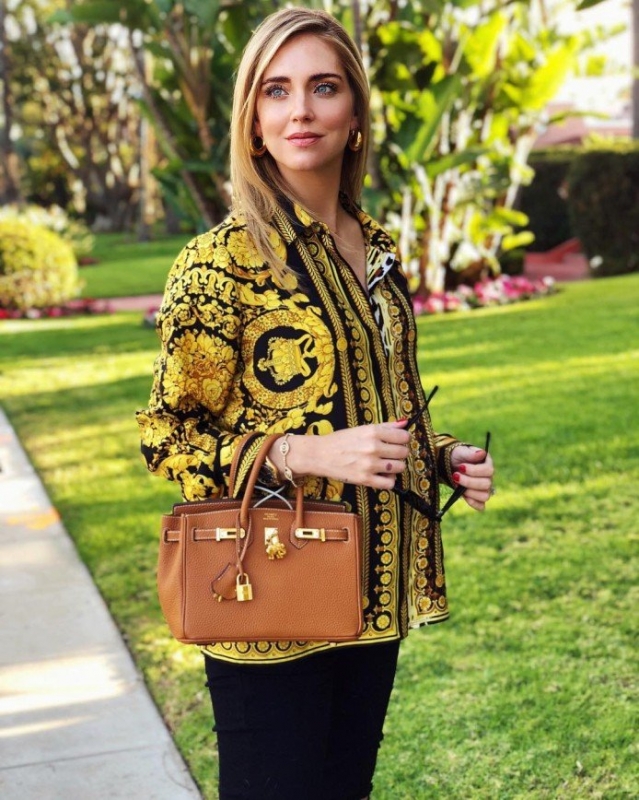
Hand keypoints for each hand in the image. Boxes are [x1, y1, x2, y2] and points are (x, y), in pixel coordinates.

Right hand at [277, 421, 410, 490]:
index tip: (398, 441)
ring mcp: (370, 464)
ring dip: (395, 466)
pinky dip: (389, 480)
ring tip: (385, 464)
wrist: (320, 454)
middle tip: (390, 453)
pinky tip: (382, 475)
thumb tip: (404, 422)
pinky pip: (390, 483)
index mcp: (373, 432)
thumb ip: (385, 426)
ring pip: (399, 467)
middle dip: (399, 453)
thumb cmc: (341, 440)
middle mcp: (373, 447)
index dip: (403, 439)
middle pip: (403, 452)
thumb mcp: (362, 428)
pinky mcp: (365, 479)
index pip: (404, 436)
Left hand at [450, 445, 494, 511]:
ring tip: (457, 485)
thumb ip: (470, 453)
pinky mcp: (477, 498)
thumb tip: (481, 453)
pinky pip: (481, 506)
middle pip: (487, 484)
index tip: (461, 467)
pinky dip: (473, 503)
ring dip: (470, 492)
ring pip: (485, 496)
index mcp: (487, 463)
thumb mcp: (460, 451)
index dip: (475, 471)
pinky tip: (463, 496)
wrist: (450, 464)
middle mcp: (488, 477)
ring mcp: (484, 489)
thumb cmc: (457, 456)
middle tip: (455, 476)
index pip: (488, 471)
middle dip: (469, 481)